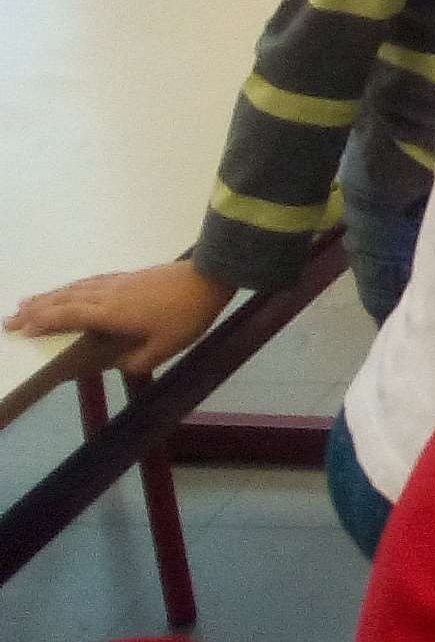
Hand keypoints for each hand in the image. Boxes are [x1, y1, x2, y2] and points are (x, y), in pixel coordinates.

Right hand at [6, 260, 233, 374]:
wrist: (208, 278)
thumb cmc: (188, 315)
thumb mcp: (166, 347)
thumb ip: (139, 360)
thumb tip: (120, 366)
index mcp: (111, 313)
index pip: (68, 317)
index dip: (43, 323)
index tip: (21, 329)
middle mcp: (107, 295)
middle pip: (64, 300)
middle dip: (35, 310)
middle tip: (10, 318)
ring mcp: (117, 282)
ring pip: (74, 288)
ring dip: (49, 296)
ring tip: (27, 301)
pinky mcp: (128, 276)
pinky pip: (89, 281)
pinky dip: (71, 287)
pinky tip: (69, 289)